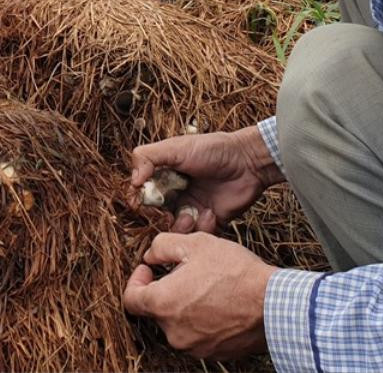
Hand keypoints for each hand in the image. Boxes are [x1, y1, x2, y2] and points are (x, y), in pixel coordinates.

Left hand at [124, 232, 274, 359]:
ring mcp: (193, 346)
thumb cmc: (235, 272)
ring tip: (208, 287)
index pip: (131, 299)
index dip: (136, 280)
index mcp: (163, 304)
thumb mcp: (195, 243)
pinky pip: (197, 335)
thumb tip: (151, 256)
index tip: (150, 269)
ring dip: (185, 305)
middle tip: (187, 272)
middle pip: (156, 310)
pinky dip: (202, 320)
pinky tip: (220, 303)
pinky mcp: (213, 353)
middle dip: (166, 290)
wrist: (273, 304)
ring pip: (178, 322)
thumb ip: (162, 246)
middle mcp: (173, 331)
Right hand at [130, 126, 283, 232]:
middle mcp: (175, 193)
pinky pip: (198, 235)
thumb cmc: (213, 149)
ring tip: (192, 214)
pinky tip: (211, 213)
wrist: (249, 162)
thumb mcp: (176, 147)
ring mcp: (192, 208)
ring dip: (181, 225)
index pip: (142, 194)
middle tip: (168, 214)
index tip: (142, 203)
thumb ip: (148, 157)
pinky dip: (202, 227)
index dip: (140, 201)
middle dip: (160, 218)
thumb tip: (133, 181)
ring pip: (175, 229)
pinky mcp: (209, 221)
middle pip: (156, 215)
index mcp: (164, 176)